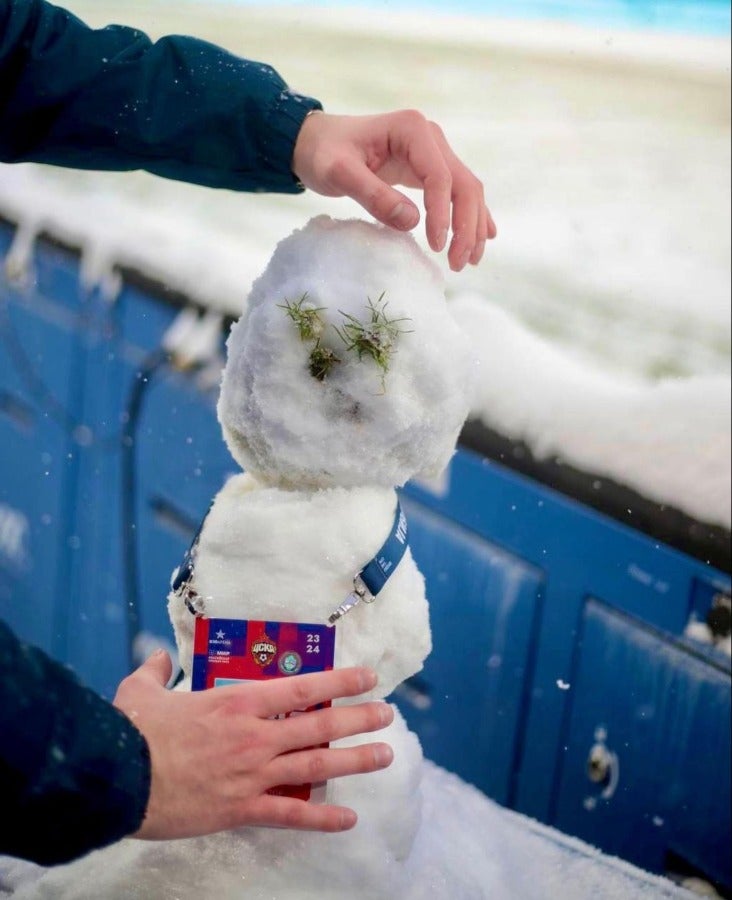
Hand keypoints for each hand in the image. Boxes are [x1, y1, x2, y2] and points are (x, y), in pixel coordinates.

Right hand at [113, 650, 393, 838]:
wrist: (119, 779)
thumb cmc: (133, 731)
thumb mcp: (142, 690)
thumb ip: (155, 670)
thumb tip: (157, 657)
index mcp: (239, 701)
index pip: (303, 687)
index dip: (340, 680)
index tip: (368, 676)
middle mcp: (256, 735)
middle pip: (320, 725)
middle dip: (358, 718)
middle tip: (387, 715)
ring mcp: (253, 773)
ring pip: (316, 766)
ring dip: (354, 760)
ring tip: (385, 756)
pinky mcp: (242, 808)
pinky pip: (290, 814)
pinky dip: (321, 818)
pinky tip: (348, 820)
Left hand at [292, 110, 495, 271]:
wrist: (317, 142)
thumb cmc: (324, 154)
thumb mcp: (339, 173)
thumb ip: (373, 195)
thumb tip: (412, 222)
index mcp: (412, 130)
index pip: (439, 177)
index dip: (442, 215)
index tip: (436, 247)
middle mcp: (430, 137)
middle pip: (464, 184)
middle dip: (466, 226)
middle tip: (458, 263)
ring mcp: (433, 151)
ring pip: (467, 189)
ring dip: (473, 226)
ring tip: (469, 261)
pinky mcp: (429, 167)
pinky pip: (457, 192)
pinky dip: (471, 216)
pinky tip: (485, 237)